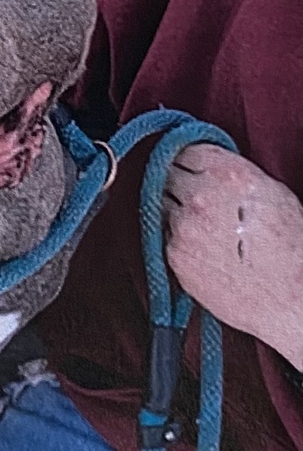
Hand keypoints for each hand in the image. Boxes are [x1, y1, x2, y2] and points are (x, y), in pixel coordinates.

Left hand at [164, 145, 302, 369]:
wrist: (288, 300)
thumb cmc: (290, 250)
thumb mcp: (272, 194)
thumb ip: (234, 173)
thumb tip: (208, 165)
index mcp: (229, 175)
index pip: (186, 150)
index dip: (188, 159)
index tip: (189, 166)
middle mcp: (201, 197)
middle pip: (167, 173)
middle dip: (178, 181)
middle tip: (193, 194)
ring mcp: (184, 226)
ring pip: (160, 202)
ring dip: (174, 208)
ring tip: (201, 224)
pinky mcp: (174, 253)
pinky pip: (163, 232)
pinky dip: (175, 235)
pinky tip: (199, 244)